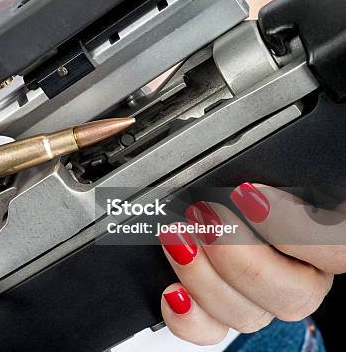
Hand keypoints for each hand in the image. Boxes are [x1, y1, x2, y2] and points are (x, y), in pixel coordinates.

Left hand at [158, 183, 345, 344]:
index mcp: (325, 241)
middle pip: (293, 294)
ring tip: (177, 236)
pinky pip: (214, 331)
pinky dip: (189, 316)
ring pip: (249, 316)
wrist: (218, 200)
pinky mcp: (226, 310)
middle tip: (205, 217)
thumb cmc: (250, 183)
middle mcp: (302, 276)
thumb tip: (253, 184)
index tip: (247, 193)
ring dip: (204, 276)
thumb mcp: (280, 171)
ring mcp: (264, 298)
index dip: (293, 226)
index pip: (335, 248)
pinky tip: (173, 291)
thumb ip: (285, 178)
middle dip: (239, 256)